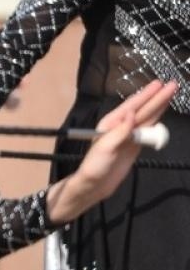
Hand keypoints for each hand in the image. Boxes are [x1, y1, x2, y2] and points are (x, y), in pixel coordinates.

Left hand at [47, 80, 177, 224]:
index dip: (146, 95)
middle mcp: (121, 126)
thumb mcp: (106, 147)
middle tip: (173, 85)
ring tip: (171, 94)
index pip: (132, 106)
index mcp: (111, 123)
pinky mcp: (134, 145)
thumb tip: (131, 114)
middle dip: (158, 97)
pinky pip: (148, 130)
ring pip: (148, 118)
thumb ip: (120, 131)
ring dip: (160, 106)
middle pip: (143, 109)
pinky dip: (157, 121)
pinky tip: (163, 112)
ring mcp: (129, 135)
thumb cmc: (95, 166)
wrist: (96, 185)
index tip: (159, 84)